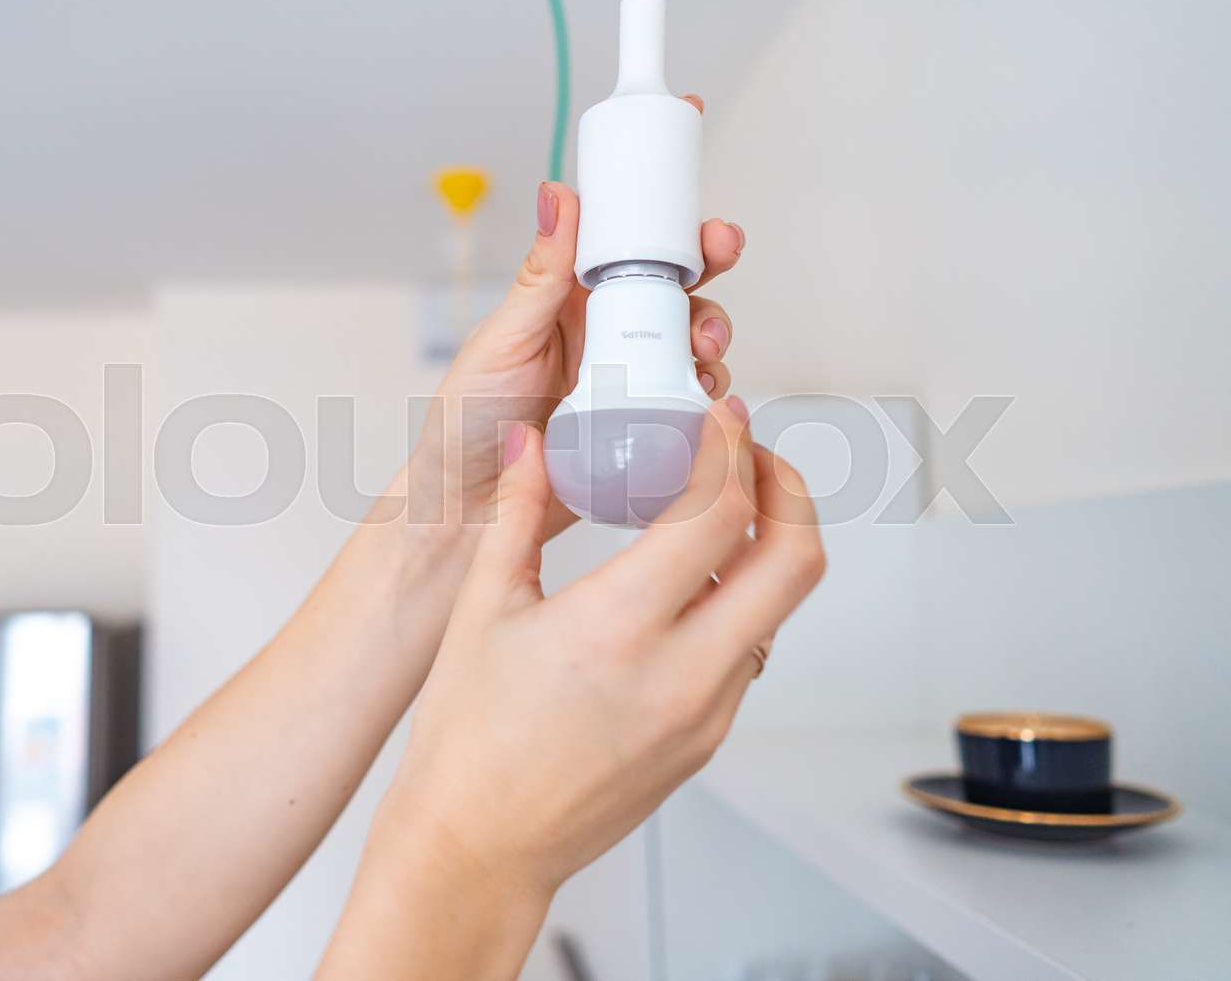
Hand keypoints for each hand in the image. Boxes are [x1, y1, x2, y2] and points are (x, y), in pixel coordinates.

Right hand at [385, 397, 821, 899]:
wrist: (478, 846)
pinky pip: (750, 653)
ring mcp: (705, 712)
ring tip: (714, 515)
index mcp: (618, 625)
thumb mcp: (482, 611)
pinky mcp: (707, 740)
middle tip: (746, 458)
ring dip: (766, 546)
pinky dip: (739, 601)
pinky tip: (687, 586)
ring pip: (780, 608)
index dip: (731, 449)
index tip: (722, 416)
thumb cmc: (467, 740)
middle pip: (795, 558)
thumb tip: (533, 443)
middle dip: (785, 490)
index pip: (719, 511)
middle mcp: (681, 671)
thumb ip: (518, 514)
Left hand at [413, 94, 745, 531]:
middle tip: (717, 254)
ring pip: (692, 341)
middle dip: (706, 263)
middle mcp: (606, 333)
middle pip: (676, 284)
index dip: (663, 206)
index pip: (624, 239)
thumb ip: (539, 275)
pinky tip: (705, 397)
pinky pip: (693, 403)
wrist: (471, 512)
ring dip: (711, 331)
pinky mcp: (646, 429)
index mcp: (569, 299)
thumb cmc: (468, 424)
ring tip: (702, 346)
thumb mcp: (502, 341)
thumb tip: (556, 194)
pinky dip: (709, 395)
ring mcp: (629, 380)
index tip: (692, 173)